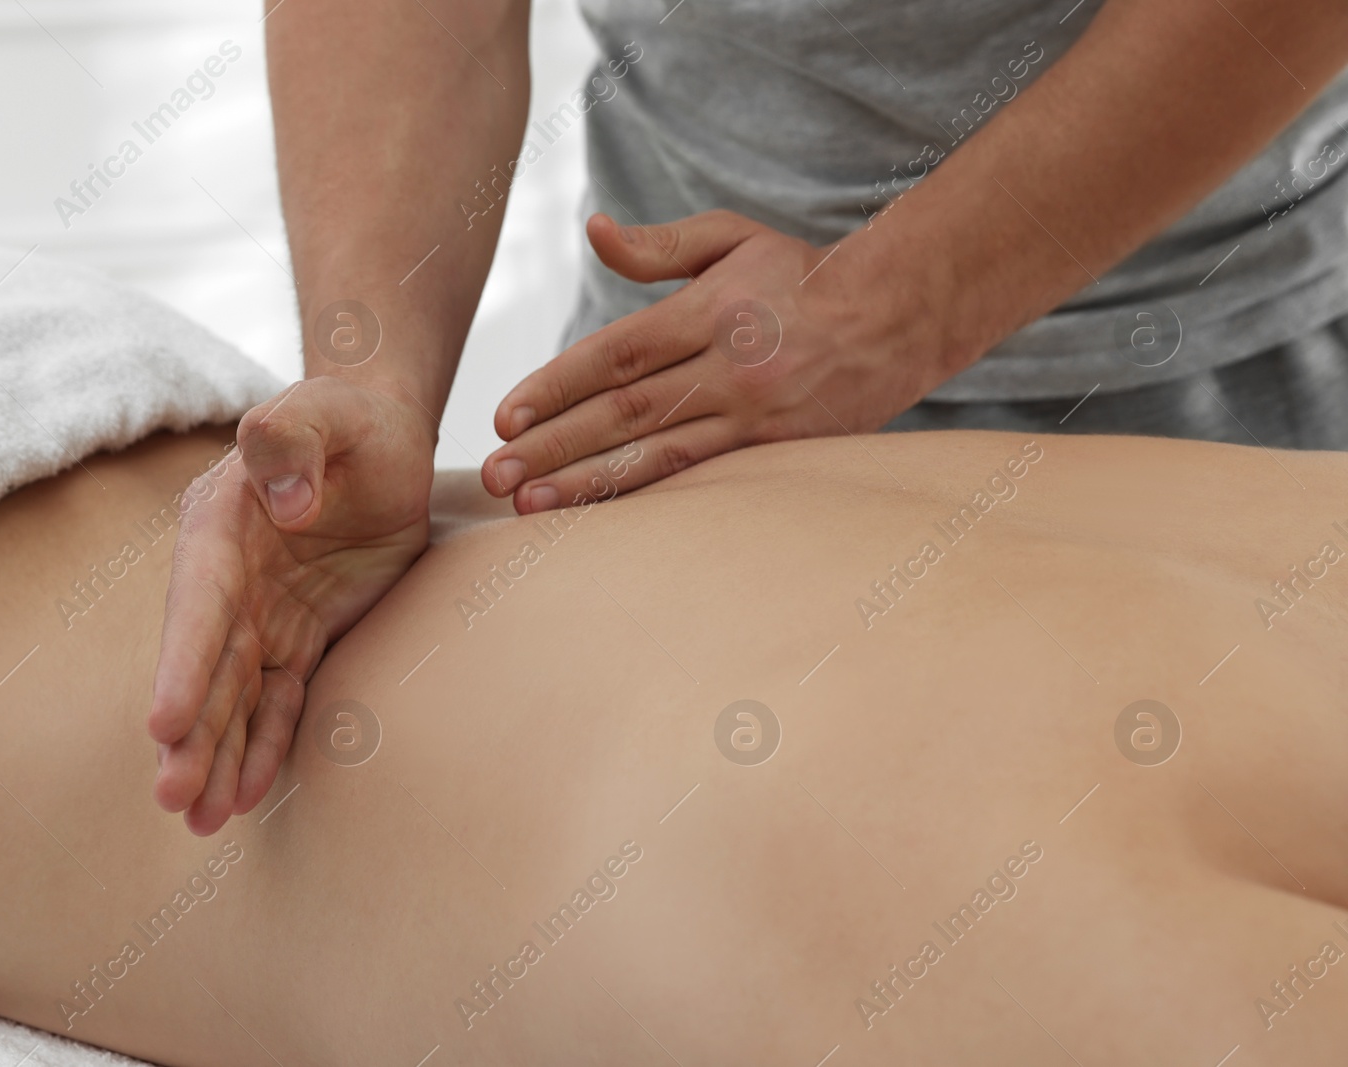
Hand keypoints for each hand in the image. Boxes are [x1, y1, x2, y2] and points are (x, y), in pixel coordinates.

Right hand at [148, 376, 433, 833]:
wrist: (380, 440)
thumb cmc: (348, 420)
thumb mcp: (325, 410)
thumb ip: (292, 436)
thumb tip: (284, 502)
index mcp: (220, 526)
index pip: (198, 604)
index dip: (181, 665)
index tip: (163, 723)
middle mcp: (229, 579)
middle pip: (205, 666)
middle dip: (190, 734)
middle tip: (175, 798)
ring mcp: (261, 614)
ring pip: (233, 697)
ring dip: (217, 756)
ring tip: (201, 820)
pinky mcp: (298, 638)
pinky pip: (278, 699)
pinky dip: (264, 745)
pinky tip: (245, 796)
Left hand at [481, 210, 951, 511]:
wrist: (899, 317)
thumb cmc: (799, 275)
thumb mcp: (732, 239)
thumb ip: (657, 246)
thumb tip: (590, 230)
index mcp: (712, 310)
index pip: (618, 353)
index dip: (557, 387)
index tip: (506, 418)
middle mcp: (731, 366)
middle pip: (626, 411)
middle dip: (555, 445)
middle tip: (497, 477)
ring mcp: (755, 415)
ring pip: (658, 456)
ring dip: (588, 484)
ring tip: (531, 507)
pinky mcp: (775, 452)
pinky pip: (698, 480)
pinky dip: (643, 499)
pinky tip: (598, 517)